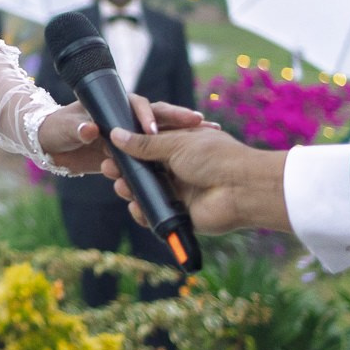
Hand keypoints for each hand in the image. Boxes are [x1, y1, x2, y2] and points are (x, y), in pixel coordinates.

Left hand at [38, 96, 203, 174]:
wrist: (54, 147)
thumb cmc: (58, 129)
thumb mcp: (64, 128)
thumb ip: (76, 129)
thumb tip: (89, 130)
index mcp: (113, 106)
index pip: (137, 106)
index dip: (147, 115)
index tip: (154, 130)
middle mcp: (128, 119)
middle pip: (160, 116)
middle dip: (181, 120)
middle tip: (202, 124)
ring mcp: (134, 136)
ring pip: (165, 135)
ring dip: (187, 136)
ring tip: (212, 135)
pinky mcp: (135, 154)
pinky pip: (158, 156)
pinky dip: (177, 158)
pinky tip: (198, 159)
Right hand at [102, 123, 291, 233]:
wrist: (242, 189)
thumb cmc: (214, 157)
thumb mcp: (175, 144)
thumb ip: (144, 143)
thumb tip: (115, 135)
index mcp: (178, 145)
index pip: (145, 144)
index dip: (126, 146)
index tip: (108, 146)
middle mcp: (176, 167)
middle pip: (141, 169)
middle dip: (123, 170)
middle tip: (108, 169)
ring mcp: (178, 191)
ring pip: (145, 191)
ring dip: (129, 189)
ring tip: (121, 187)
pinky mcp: (180, 213)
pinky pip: (155, 213)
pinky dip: (143, 211)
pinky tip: (136, 207)